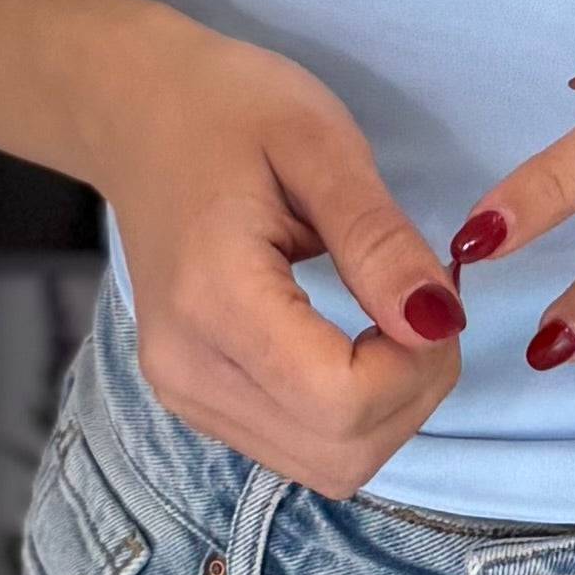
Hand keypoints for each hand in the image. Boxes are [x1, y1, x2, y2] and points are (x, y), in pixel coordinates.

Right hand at [97, 2, 471, 495]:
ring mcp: (185, 396)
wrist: (135, 116)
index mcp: (214, 298)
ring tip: (394, 320)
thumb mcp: (319, 143)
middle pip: (339, 453)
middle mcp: (189, 370)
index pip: (340, 401)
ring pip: (326, 466)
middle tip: (429, 308)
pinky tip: (357, 343)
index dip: (417, 365)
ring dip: (389, 411)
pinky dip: (351, 414)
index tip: (439, 296)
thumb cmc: (227, 108)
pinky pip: (299, 447)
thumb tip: (439, 323)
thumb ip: (378, 239)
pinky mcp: (196, 401)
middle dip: (414, 394)